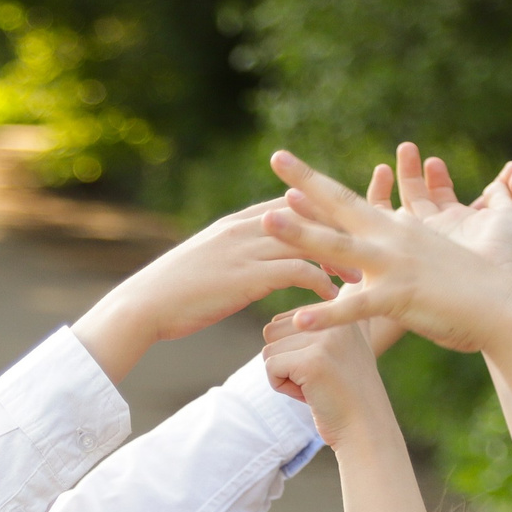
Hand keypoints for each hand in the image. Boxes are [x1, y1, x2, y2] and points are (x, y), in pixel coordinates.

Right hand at [72, 197, 337, 381]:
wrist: (144, 306)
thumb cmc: (171, 294)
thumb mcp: (204, 265)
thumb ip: (230, 258)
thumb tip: (247, 267)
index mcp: (235, 224)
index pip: (288, 205)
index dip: (319, 213)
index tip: (345, 226)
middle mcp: (245, 229)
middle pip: (306, 216)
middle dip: (339, 229)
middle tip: (367, 244)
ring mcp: (246, 250)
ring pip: (307, 242)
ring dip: (338, 257)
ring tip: (361, 275)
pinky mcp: (248, 277)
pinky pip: (297, 272)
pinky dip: (321, 282)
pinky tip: (335, 298)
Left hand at [260, 321, 401, 457]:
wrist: (365, 428)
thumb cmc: (347, 394)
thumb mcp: (346, 349)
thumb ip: (329, 326)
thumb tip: (316, 304)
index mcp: (343, 310)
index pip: (287, 319)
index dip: (293, 349)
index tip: (323, 366)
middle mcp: (337, 316)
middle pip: (272, 330)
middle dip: (284, 359)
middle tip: (315, 378)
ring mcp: (325, 338)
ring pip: (269, 350)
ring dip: (283, 375)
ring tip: (314, 385)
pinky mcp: (313, 361)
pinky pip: (270, 367)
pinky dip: (280, 386)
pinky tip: (308, 394)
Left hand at [262, 148, 511, 353]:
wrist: (509, 307)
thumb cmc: (501, 272)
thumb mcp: (485, 231)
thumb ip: (485, 205)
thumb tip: (503, 182)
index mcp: (402, 229)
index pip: (353, 201)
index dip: (321, 185)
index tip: (289, 169)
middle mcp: (394, 239)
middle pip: (342, 205)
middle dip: (307, 182)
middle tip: (276, 159)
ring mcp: (394, 266)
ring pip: (339, 247)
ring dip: (301, 233)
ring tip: (266, 220)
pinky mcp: (400, 296)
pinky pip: (357, 307)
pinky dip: (328, 314)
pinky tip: (299, 319)